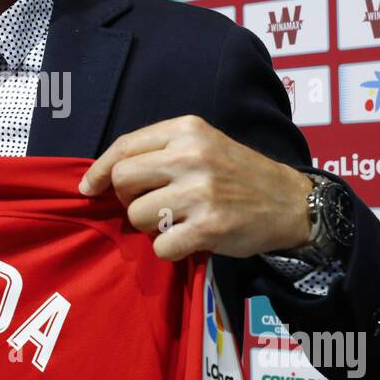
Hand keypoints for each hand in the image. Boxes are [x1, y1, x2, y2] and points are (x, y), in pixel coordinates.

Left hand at [79, 115, 311, 261]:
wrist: (290, 202)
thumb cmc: (238, 173)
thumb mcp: (203, 144)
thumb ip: (159, 151)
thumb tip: (104, 176)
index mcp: (187, 130)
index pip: (124, 146)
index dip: (99, 170)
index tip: (89, 187)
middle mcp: (191, 156)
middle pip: (123, 180)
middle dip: (126, 198)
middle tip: (148, 204)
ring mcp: (199, 193)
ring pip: (136, 216)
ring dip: (149, 226)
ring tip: (175, 220)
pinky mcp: (208, 228)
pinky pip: (159, 246)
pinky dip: (168, 248)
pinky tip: (188, 239)